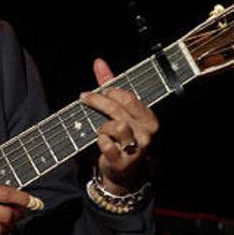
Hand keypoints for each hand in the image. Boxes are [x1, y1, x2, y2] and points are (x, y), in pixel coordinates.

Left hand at [80, 58, 158, 193]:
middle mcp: (147, 133)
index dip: (110, 92)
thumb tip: (99, 62)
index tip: (96, 91)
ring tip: (99, 130)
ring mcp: (137, 149)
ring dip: (101, 126)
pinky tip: (100, 143)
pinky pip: (106, 144)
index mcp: (149, 118)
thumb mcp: (117, 110)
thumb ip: (109, 85)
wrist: (121, 172)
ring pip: (114, 126)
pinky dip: (99, 141)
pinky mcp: (123, 162)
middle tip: (84, 98)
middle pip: (119, 110)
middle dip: (98, 101)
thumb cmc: (119, 137)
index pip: (130, 98)